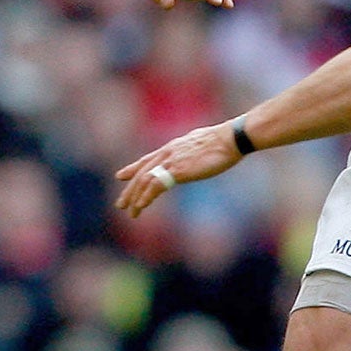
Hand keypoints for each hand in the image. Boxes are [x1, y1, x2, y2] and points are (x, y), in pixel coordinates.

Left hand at [113, 122, 243, 216]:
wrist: (229, 138)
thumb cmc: (222, 141)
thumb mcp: (199, 144)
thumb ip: (190, 151)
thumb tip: (194, 153)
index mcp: (172, 147)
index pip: (147, 159)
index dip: (133, 169)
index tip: (121, 176)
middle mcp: (167, 153)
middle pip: (141, 172)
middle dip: (130, 189)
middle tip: (120, 204)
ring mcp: (170, 161)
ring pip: (144, 181)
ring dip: (135, 198)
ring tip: (129, 211)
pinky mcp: (177, 171)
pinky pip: (155, 186)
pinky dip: (146, 197)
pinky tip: (141, 206)